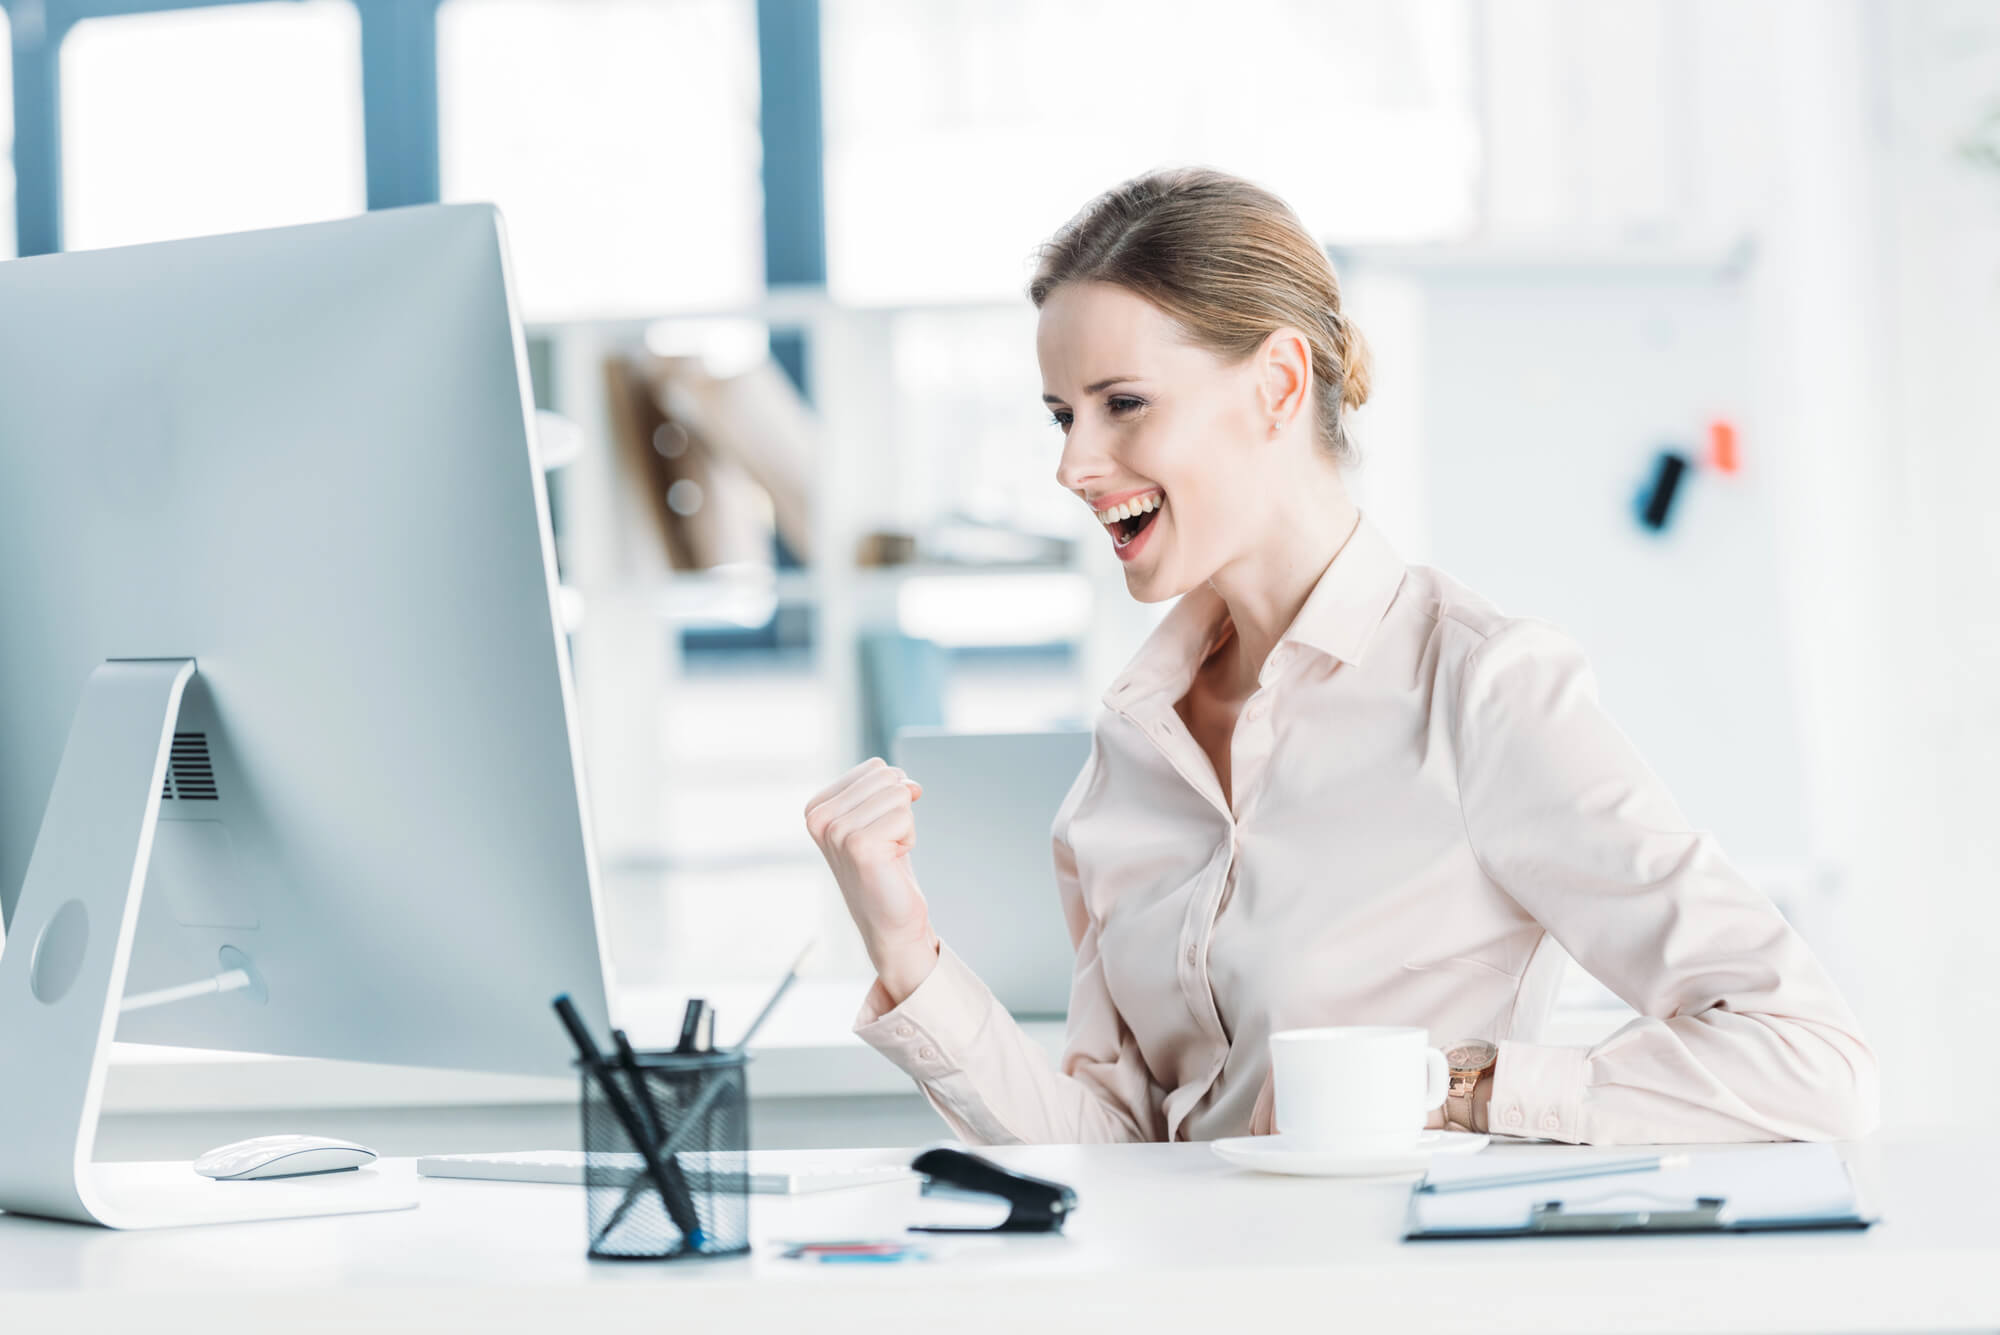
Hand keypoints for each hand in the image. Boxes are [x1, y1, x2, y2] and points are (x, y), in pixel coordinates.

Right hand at [804, 758, 938, 1000]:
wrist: (890, 921)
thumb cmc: (886, 868)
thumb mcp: (878, 817)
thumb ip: (888, 788)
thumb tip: (912, 785)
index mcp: (816, 807)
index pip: (875, 767)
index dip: (890, 796)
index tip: (877, 830)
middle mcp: (819, 818)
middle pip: (887, 777)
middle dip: (899, 809)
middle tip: (885, 844)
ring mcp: (837, 832)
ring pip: (898, 794)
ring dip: (905, 825)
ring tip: (887, 853)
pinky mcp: (860, 847)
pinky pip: (905, 816)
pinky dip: (909, 838)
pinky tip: (892, 862)